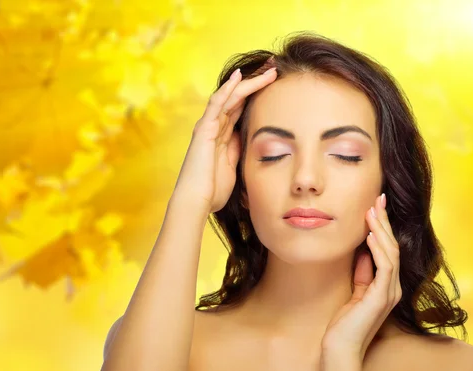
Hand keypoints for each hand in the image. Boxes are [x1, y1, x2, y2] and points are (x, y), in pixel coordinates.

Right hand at [171, 66, 277, 212]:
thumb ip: (240, 153)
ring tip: (268, 68)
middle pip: (238, 98)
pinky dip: (227, 89)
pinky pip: (217, 104)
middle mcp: (214, 127)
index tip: (276, 84)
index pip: (242, 109)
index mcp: (222, 137)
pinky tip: (239, 77)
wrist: (196, 202)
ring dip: (249, 81)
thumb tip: (251, 143)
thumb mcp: (234, 169)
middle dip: (256, 82)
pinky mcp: (204, 129)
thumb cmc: (213, 192)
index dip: (257, 95)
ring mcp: (208, 127)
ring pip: (230, 96)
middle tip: (275, 67)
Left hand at [320, 193, 401, 361]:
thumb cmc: (345, 322)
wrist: (341, 348)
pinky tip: (371, 235)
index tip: (375, 205)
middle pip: (392, 246)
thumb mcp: (354, 290)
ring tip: (372, 210)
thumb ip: (362, 272)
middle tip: (377, 198)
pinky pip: (385, 267)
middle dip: (384, 221)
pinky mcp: (382, 297)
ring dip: (381, 230)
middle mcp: (393, 287)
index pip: (388, 249)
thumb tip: (363, 249)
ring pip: (391, 253)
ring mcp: (390, 292)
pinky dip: (378, 249)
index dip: (383, 226)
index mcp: (387, 285)